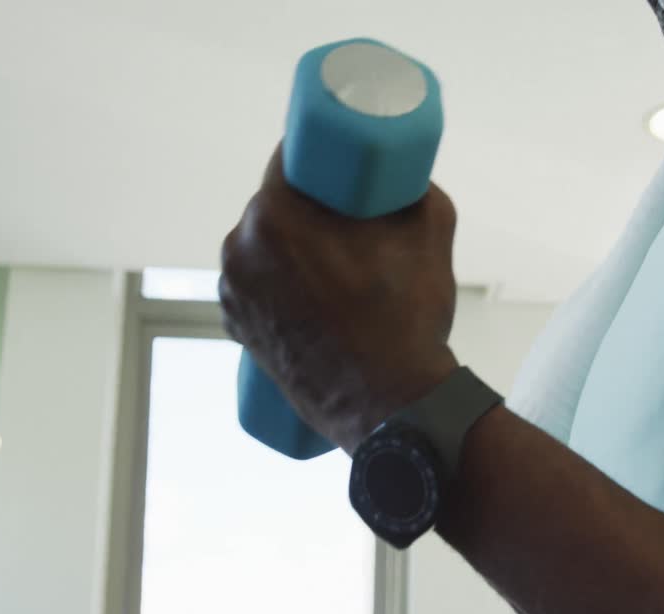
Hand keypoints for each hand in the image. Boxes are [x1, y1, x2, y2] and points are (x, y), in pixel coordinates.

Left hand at [220, 146, 459, 452]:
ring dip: (291, 248)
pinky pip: (257, 287)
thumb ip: (414, 189)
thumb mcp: (430, 230)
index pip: (291, 159)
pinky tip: (311, 293)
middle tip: (351, 222)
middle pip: (275, 206)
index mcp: (276, 215)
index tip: (342, 169)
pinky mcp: (237, 329)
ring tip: (336, 265)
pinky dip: (278, 284)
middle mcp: (240, 248)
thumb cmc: (407, 317)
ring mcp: (233, 292)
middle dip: (308, 208)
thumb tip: (403, 178)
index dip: (319, 158)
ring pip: (265, 248)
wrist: (391, 405)